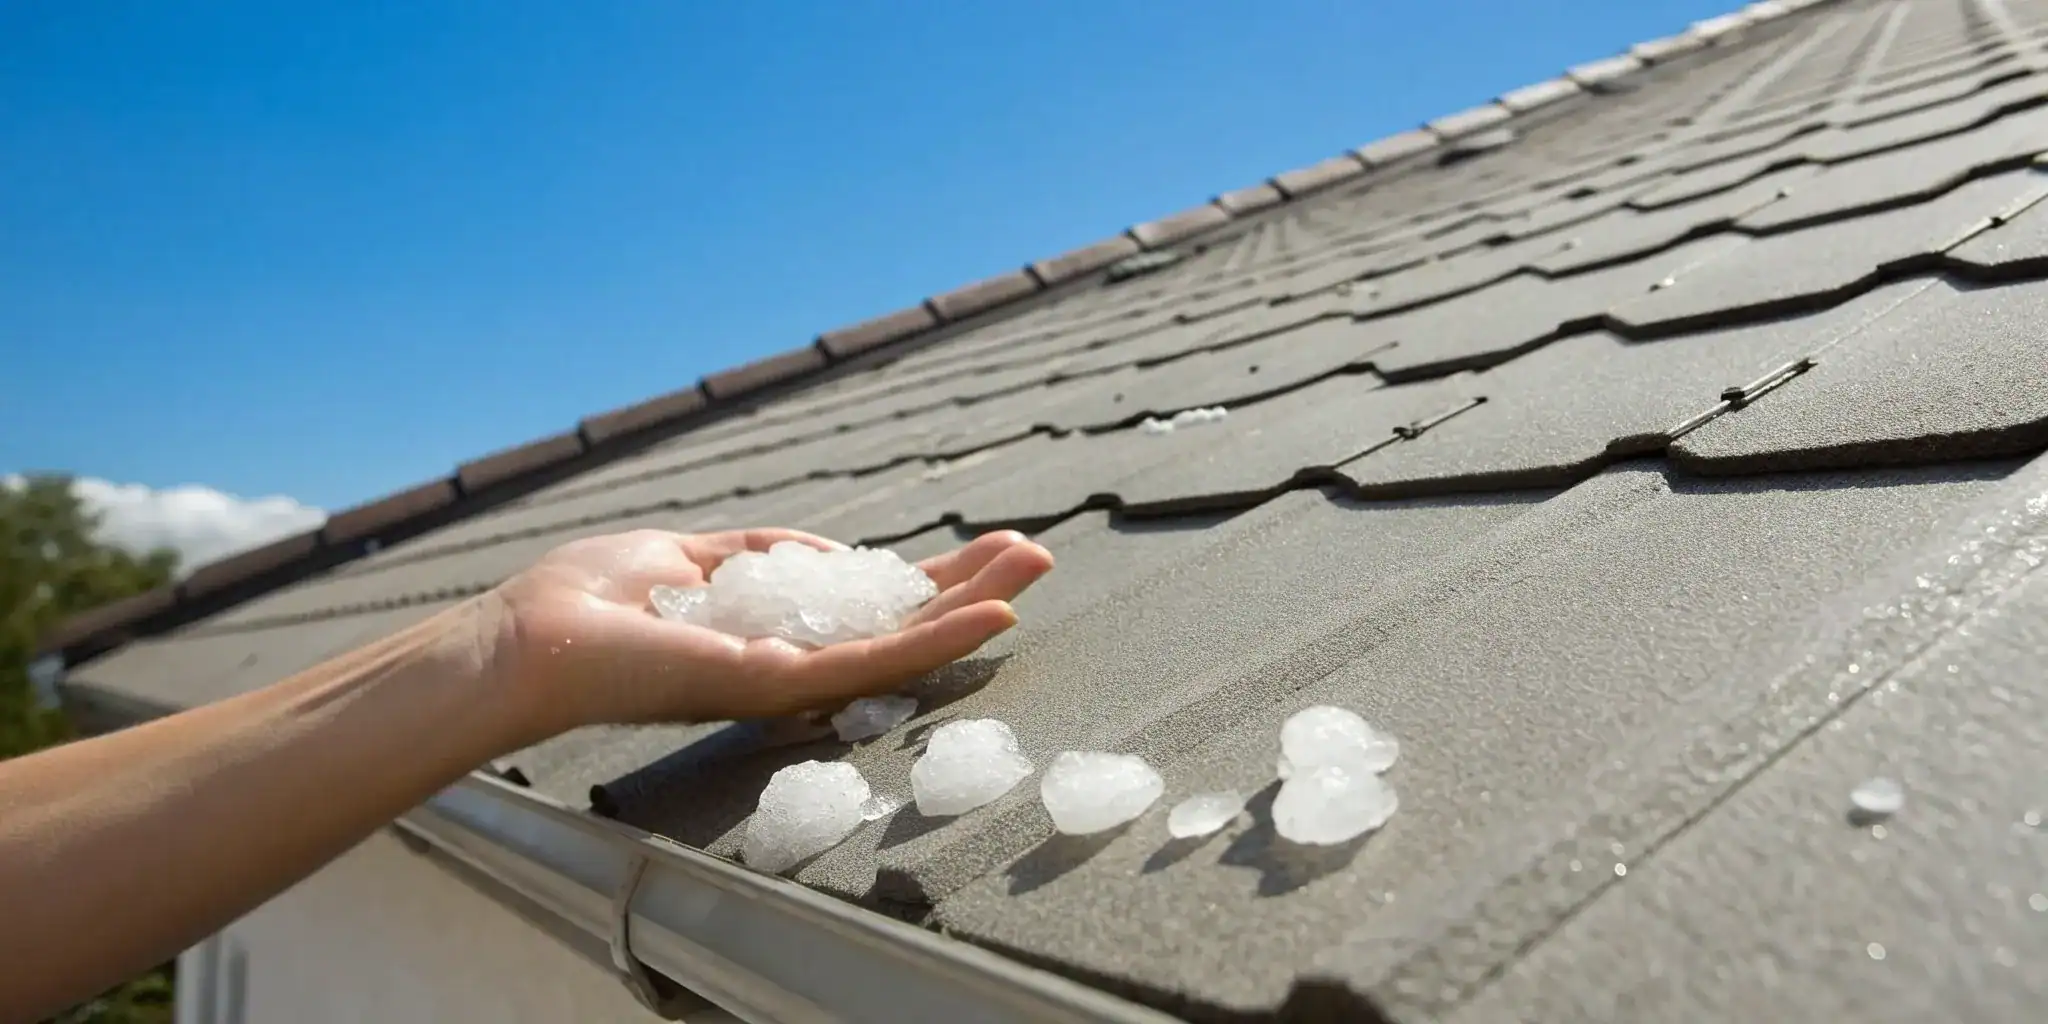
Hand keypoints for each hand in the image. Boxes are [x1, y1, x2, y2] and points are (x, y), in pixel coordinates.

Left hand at [479, 527, 1053, 738]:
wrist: (526, 645)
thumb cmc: (587, 605)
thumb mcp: (688, 559)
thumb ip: (761, 559)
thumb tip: (824, 554)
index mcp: (769, 635)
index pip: (866, 606)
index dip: (927, 580)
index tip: (983, 550)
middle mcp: (788, 665)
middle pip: (899, 623)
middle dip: (969, 587)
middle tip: (1038, 553)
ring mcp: (788, 681)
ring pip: (904, 643)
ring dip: (973, 605)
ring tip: (1035, 567)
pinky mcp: (776, 686)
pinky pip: (873, 659)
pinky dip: (938, 637)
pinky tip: (990, 616)